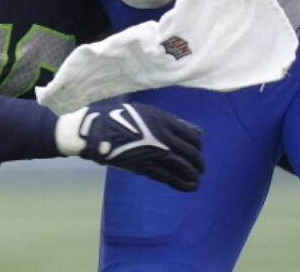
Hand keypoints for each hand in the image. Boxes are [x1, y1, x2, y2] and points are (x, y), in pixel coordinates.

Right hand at [55, 100, 203, 190]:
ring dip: (193, 173)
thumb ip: (169, 121)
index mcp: (163, 120)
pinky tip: (189, 186)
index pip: (190, 135)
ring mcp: (155, 153)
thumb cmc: (121, 117)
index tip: (199, 149)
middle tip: (201, 167)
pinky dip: (181, 183)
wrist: (98, 132)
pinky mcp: (145, 167)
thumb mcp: (147, 112)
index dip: (198, 144)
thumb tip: (192, 129)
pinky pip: (168, 176)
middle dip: (198, 161)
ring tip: (197, 180)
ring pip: (181, 165)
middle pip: (189, 152)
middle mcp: (163, 137)